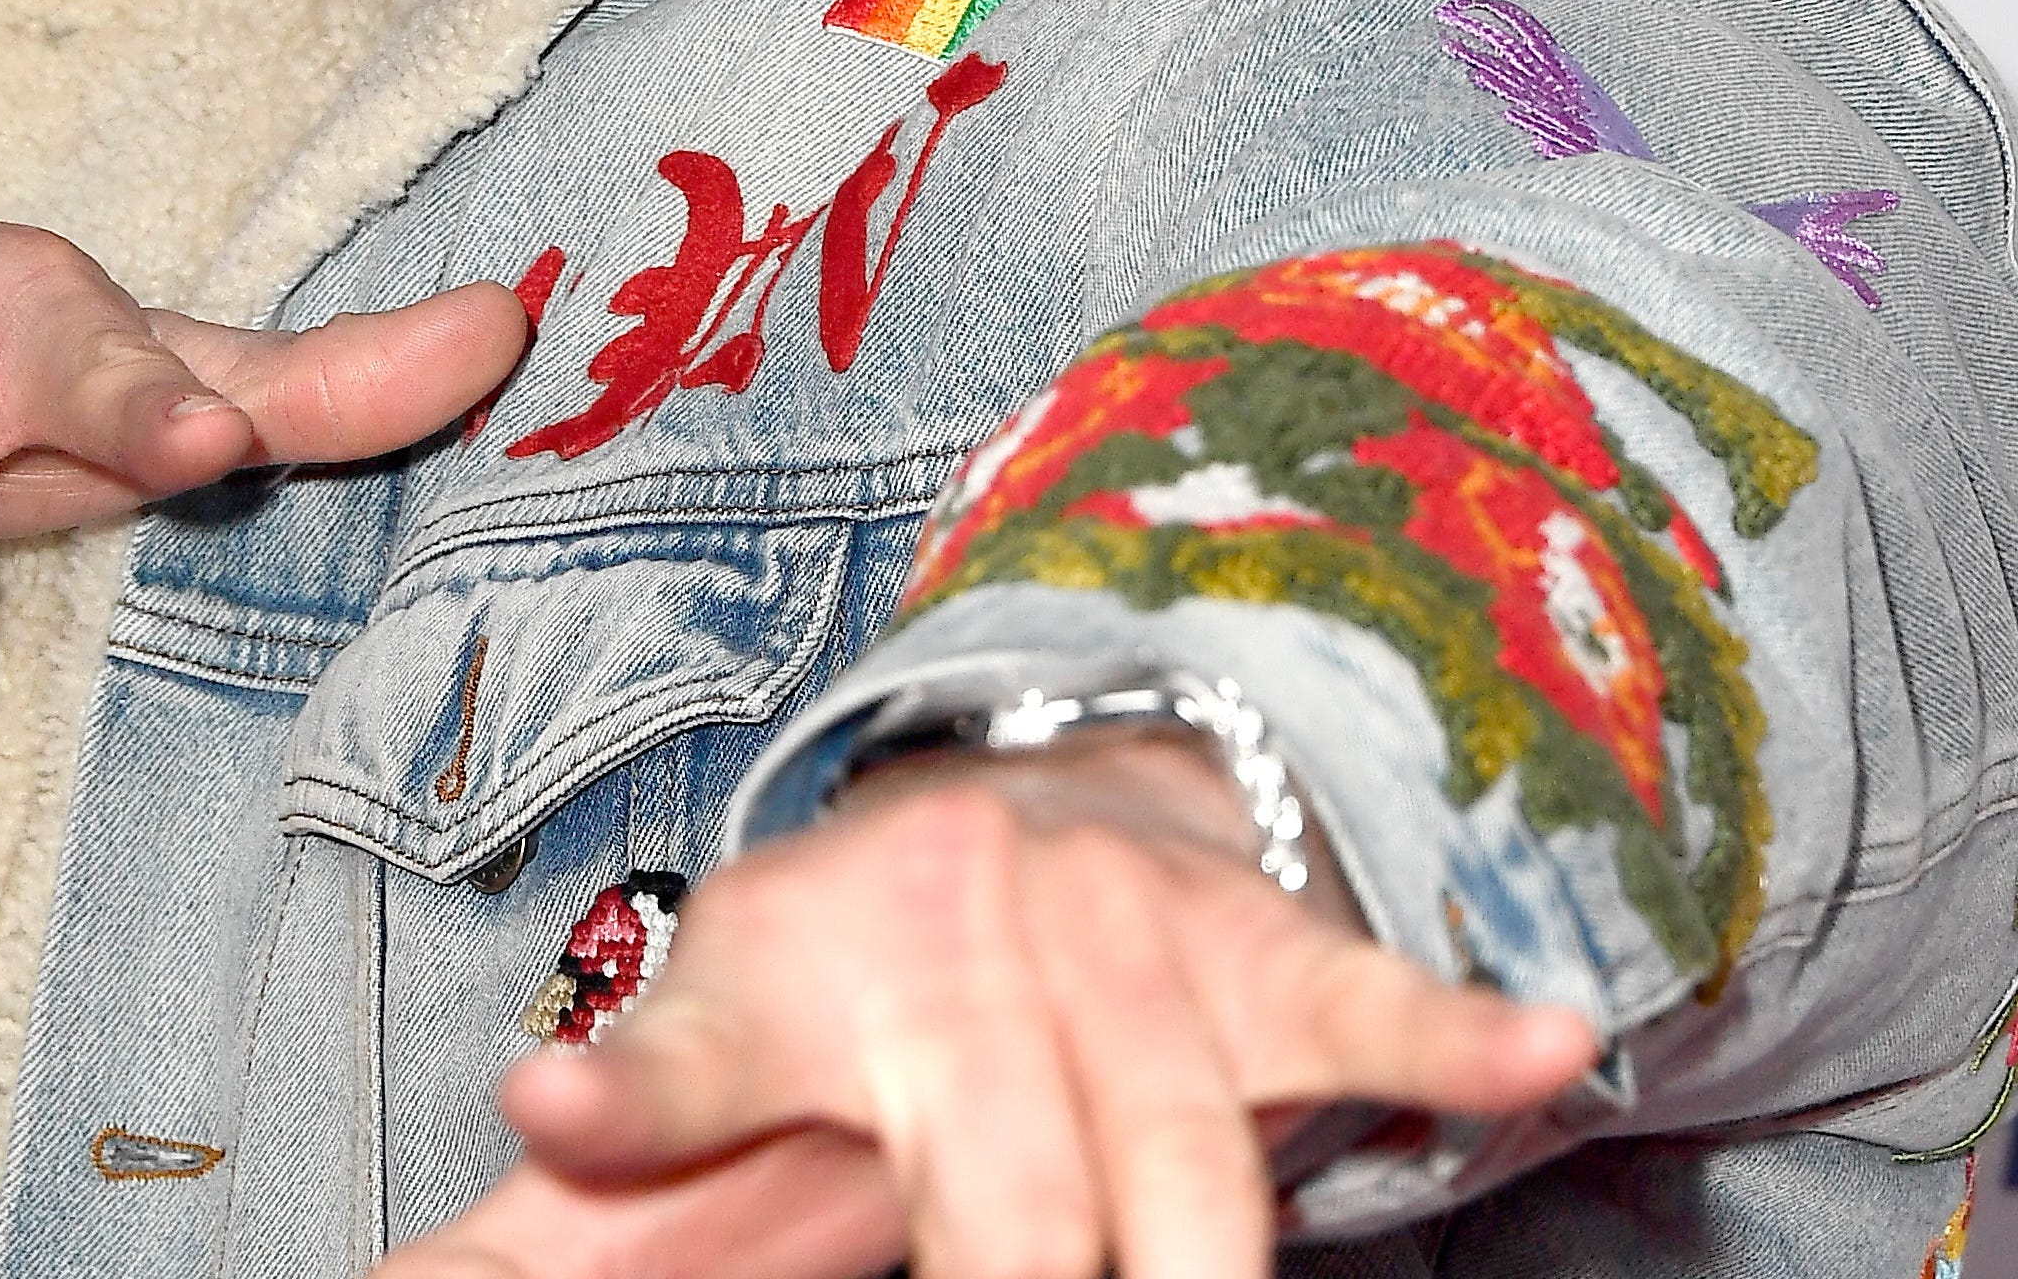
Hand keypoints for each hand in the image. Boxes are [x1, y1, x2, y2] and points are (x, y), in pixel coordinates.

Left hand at [389, 739, 1596, 1278]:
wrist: (1017, 786)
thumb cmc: (845, 955)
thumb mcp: (711, 1023)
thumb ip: (627, 1120)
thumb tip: (480, 1170)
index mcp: (798, 973)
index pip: (702, 1049)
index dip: (635, 1095)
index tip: (561, 1109)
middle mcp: (960, 948)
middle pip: (1003, 1194)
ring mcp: (1124, 945)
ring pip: (1186, 1158)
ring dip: (1199, 1258)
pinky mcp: (1262, 955)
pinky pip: (1362, 997)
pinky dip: (1452, 1029)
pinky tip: (1536, 1049)